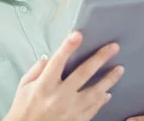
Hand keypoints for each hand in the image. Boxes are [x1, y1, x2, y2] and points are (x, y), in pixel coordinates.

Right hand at [4, 31, 123, 120]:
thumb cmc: (24, 109)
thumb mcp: (24, 86)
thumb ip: (36, 70)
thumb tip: (49, 58)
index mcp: (44, 85)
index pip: (58, 62)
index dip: (68, 47)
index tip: (78, 34)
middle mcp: (59, 97)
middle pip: (83, 74)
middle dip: (99, 58)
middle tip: (113, 47)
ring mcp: (70, 110)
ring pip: (94, 92)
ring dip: (108, 80)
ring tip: (119, 69)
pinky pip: (93, 109)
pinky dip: (102, 100)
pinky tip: (108, 92)